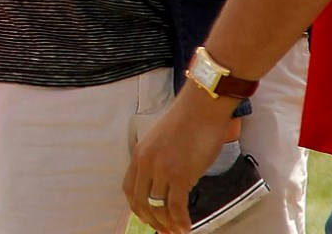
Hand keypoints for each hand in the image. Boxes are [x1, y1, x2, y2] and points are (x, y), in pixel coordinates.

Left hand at [125, 85, 233, 230]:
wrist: (202, 110)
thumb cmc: (188, 122)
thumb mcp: (161, 140)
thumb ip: (158, 160)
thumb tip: (166, 181)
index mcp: (139, 155)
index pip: (129, 189)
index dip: (137, 207)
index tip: (147, 217)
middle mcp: (146, 164)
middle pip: (141, 202)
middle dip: (152, 220)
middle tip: (164, 230)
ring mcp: (162, 170)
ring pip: (158, 206)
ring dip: (168, 224)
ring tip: (177, 231)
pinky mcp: (180, 176)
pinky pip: (176, 206)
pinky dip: (181, 221)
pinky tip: (187, 228)